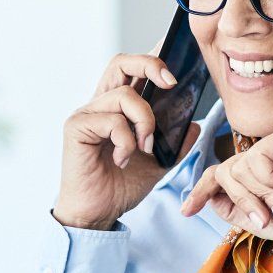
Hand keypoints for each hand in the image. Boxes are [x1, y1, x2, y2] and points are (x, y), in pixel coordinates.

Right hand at [52, 53, 199, 231]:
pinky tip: (123, 159)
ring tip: (145, 147)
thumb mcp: (159, 163)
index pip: (133, 70)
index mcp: (116, 108)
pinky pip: (112, 121)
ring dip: (145, 121)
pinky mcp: (76, 128)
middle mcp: (99, 105)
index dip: (153, 58)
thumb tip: (195, 123)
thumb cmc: (120, 186)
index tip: (176, 58)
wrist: (98, 214)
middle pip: (121, 62)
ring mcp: (86, 114)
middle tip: (171, 83)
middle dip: (150, 64)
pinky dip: (126, 141)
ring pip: (125, 95)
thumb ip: (175, 142)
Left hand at [180, 123, 272, 261]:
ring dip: (260, 194)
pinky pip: (257, 158)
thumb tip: (208, 194)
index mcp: (258, 170)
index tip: (186, 211)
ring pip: (239, 167)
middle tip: (266, 216)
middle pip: (226, 171)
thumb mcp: (256, 219)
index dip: (201, 191)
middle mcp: (265, 152)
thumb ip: (230, 207)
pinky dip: (269, 179)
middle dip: (243, 199)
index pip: (220, 173)